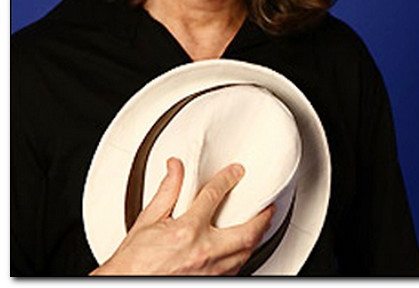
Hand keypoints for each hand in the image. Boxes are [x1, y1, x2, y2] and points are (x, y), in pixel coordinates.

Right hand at [91, 158, 273, 275]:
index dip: (228, 179)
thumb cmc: (132, 264)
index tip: (235, 172)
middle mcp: (203, 252)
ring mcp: (211, 271)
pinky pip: (237, 267)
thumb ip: (167, 193)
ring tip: (259, 225)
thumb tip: (175, 169)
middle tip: (266, 205)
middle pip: (247, 230)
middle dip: (262, 216)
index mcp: (186, 232)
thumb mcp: (146, 222)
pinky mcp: (212, 282)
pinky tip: (242, 248)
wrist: (125, 285)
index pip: (215, 196)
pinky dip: (242, 254)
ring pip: (246, 252)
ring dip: (255, 237)